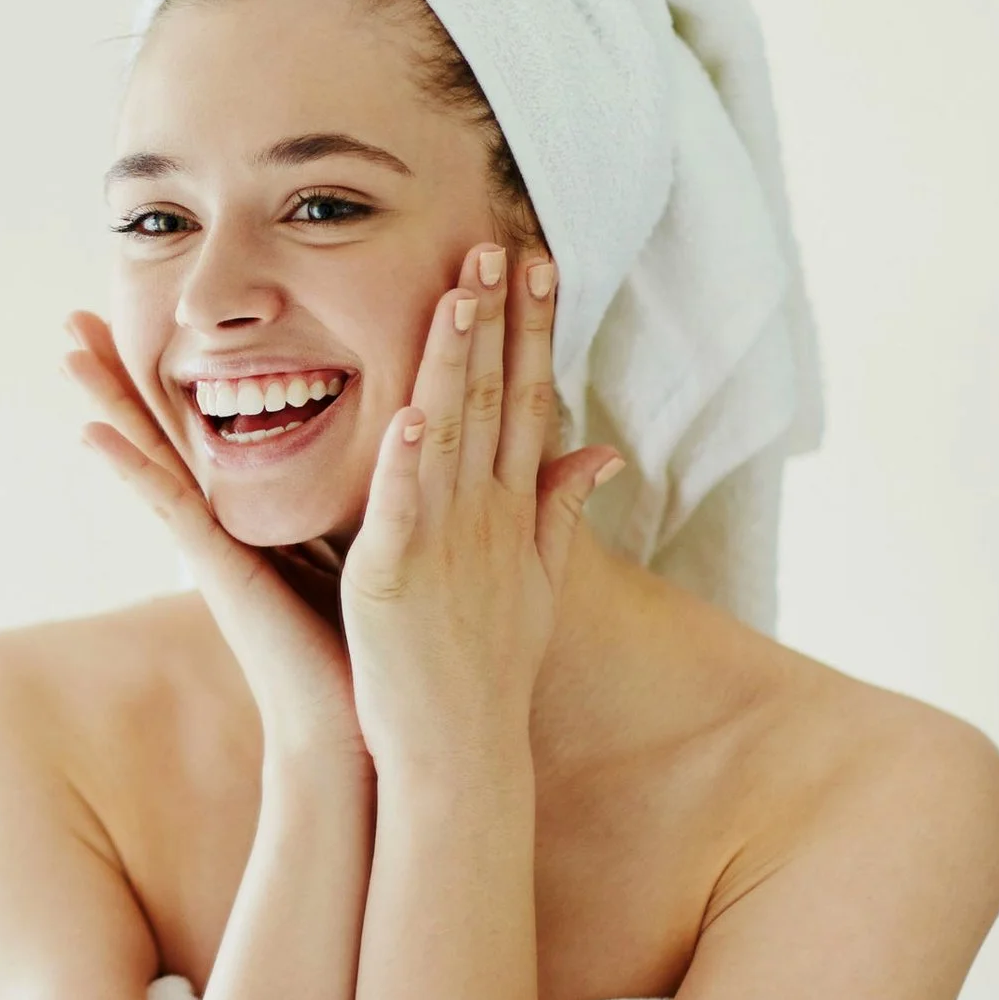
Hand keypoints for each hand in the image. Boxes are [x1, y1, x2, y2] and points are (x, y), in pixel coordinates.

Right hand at [63, 311, 364, 762]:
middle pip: (159, 430)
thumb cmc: (360, 645)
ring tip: (67, 352)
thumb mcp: (358, 543)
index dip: (164, 375)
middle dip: (117, 373)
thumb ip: (354, 493)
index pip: (200, 427)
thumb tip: (390, 434)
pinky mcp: (216, 571)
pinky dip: (129, 470)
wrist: (355, 727)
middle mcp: (217, 523)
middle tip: (74, 315)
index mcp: (248, 513)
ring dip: (105, 403)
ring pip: (150, 457)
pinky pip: (168, 508)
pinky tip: (92, 435)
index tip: (134, 319)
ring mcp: (210, 546)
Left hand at [338, 247, 621, 776]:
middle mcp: (486, 518)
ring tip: (457, 296)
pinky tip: (409, 412)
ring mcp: (442, 544)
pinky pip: (402, 509)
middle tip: (499, 244)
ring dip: (453, 364)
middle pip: (496, 400)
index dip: (535, 332)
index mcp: (512, 513)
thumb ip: (562, 512)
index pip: (531, 401)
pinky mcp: (392, 577)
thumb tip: (606, 451)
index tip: (539, 265)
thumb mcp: (537, 585)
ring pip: (450, 436)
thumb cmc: (486, 673)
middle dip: (500, 321)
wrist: (461, 755)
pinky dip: (406, 462)